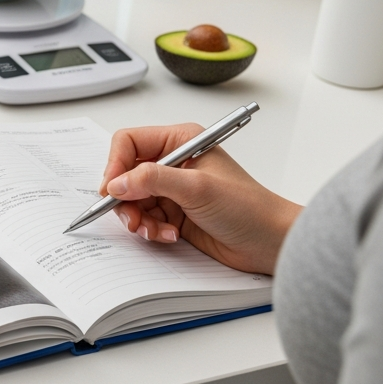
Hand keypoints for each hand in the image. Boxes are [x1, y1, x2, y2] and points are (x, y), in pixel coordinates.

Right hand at [99, 123, 300, 274]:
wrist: (270, 242)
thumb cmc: (249, 208)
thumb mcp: (197, 188)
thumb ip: (153, 180)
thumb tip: (117, 183)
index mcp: (181, 141)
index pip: (129, 143)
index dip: (115, 165)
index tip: (112, 191)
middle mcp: (174, 162)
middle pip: (125, 174)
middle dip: (126, 199)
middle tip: (133, 218)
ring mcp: (173, 189)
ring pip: (132, 200)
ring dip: (139, 219)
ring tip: (156, 230)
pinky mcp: (173, 212)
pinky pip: (145, 218)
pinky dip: (151, 230)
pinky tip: (169, 235)